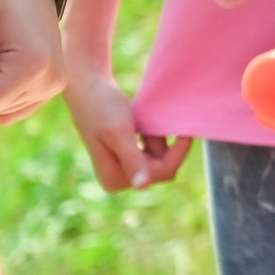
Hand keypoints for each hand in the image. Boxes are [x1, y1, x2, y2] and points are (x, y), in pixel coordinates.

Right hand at [63, 62, 190, 191]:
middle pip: (162, 167)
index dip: (178, 152)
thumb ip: (132, 159)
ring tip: (140, 119)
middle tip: (153, 119)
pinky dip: (152, 135)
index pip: (162, 172)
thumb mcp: (119, 132)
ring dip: (157, 137)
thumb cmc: (102, 106)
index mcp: (114, 179)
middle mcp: (117, 180)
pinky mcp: (125, 157)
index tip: (186, 130)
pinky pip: (152, 152)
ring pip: (159, 158)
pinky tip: (140, 122)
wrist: (87, 87)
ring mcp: (121, 169)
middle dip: (164, 144)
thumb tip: (142, 186)